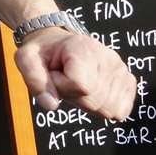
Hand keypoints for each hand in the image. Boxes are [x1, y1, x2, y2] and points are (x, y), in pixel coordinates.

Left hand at [15, 28, 135, 119]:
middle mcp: (109, 57)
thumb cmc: (42, 52)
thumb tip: (51, 106)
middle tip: (64, 80)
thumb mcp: (26, 59)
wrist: (58, 43)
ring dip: (89, 103)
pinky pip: (121, 110)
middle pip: (95, 101)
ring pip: (109, 109)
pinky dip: (105, 107)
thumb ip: (35, 80)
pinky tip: (92, 91)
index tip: (54, 74)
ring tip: (77, 84)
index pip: (81, 86)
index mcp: (84, 48)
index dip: (62, 87)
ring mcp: (122, 69)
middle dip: (74, 97)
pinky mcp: (129, 81)